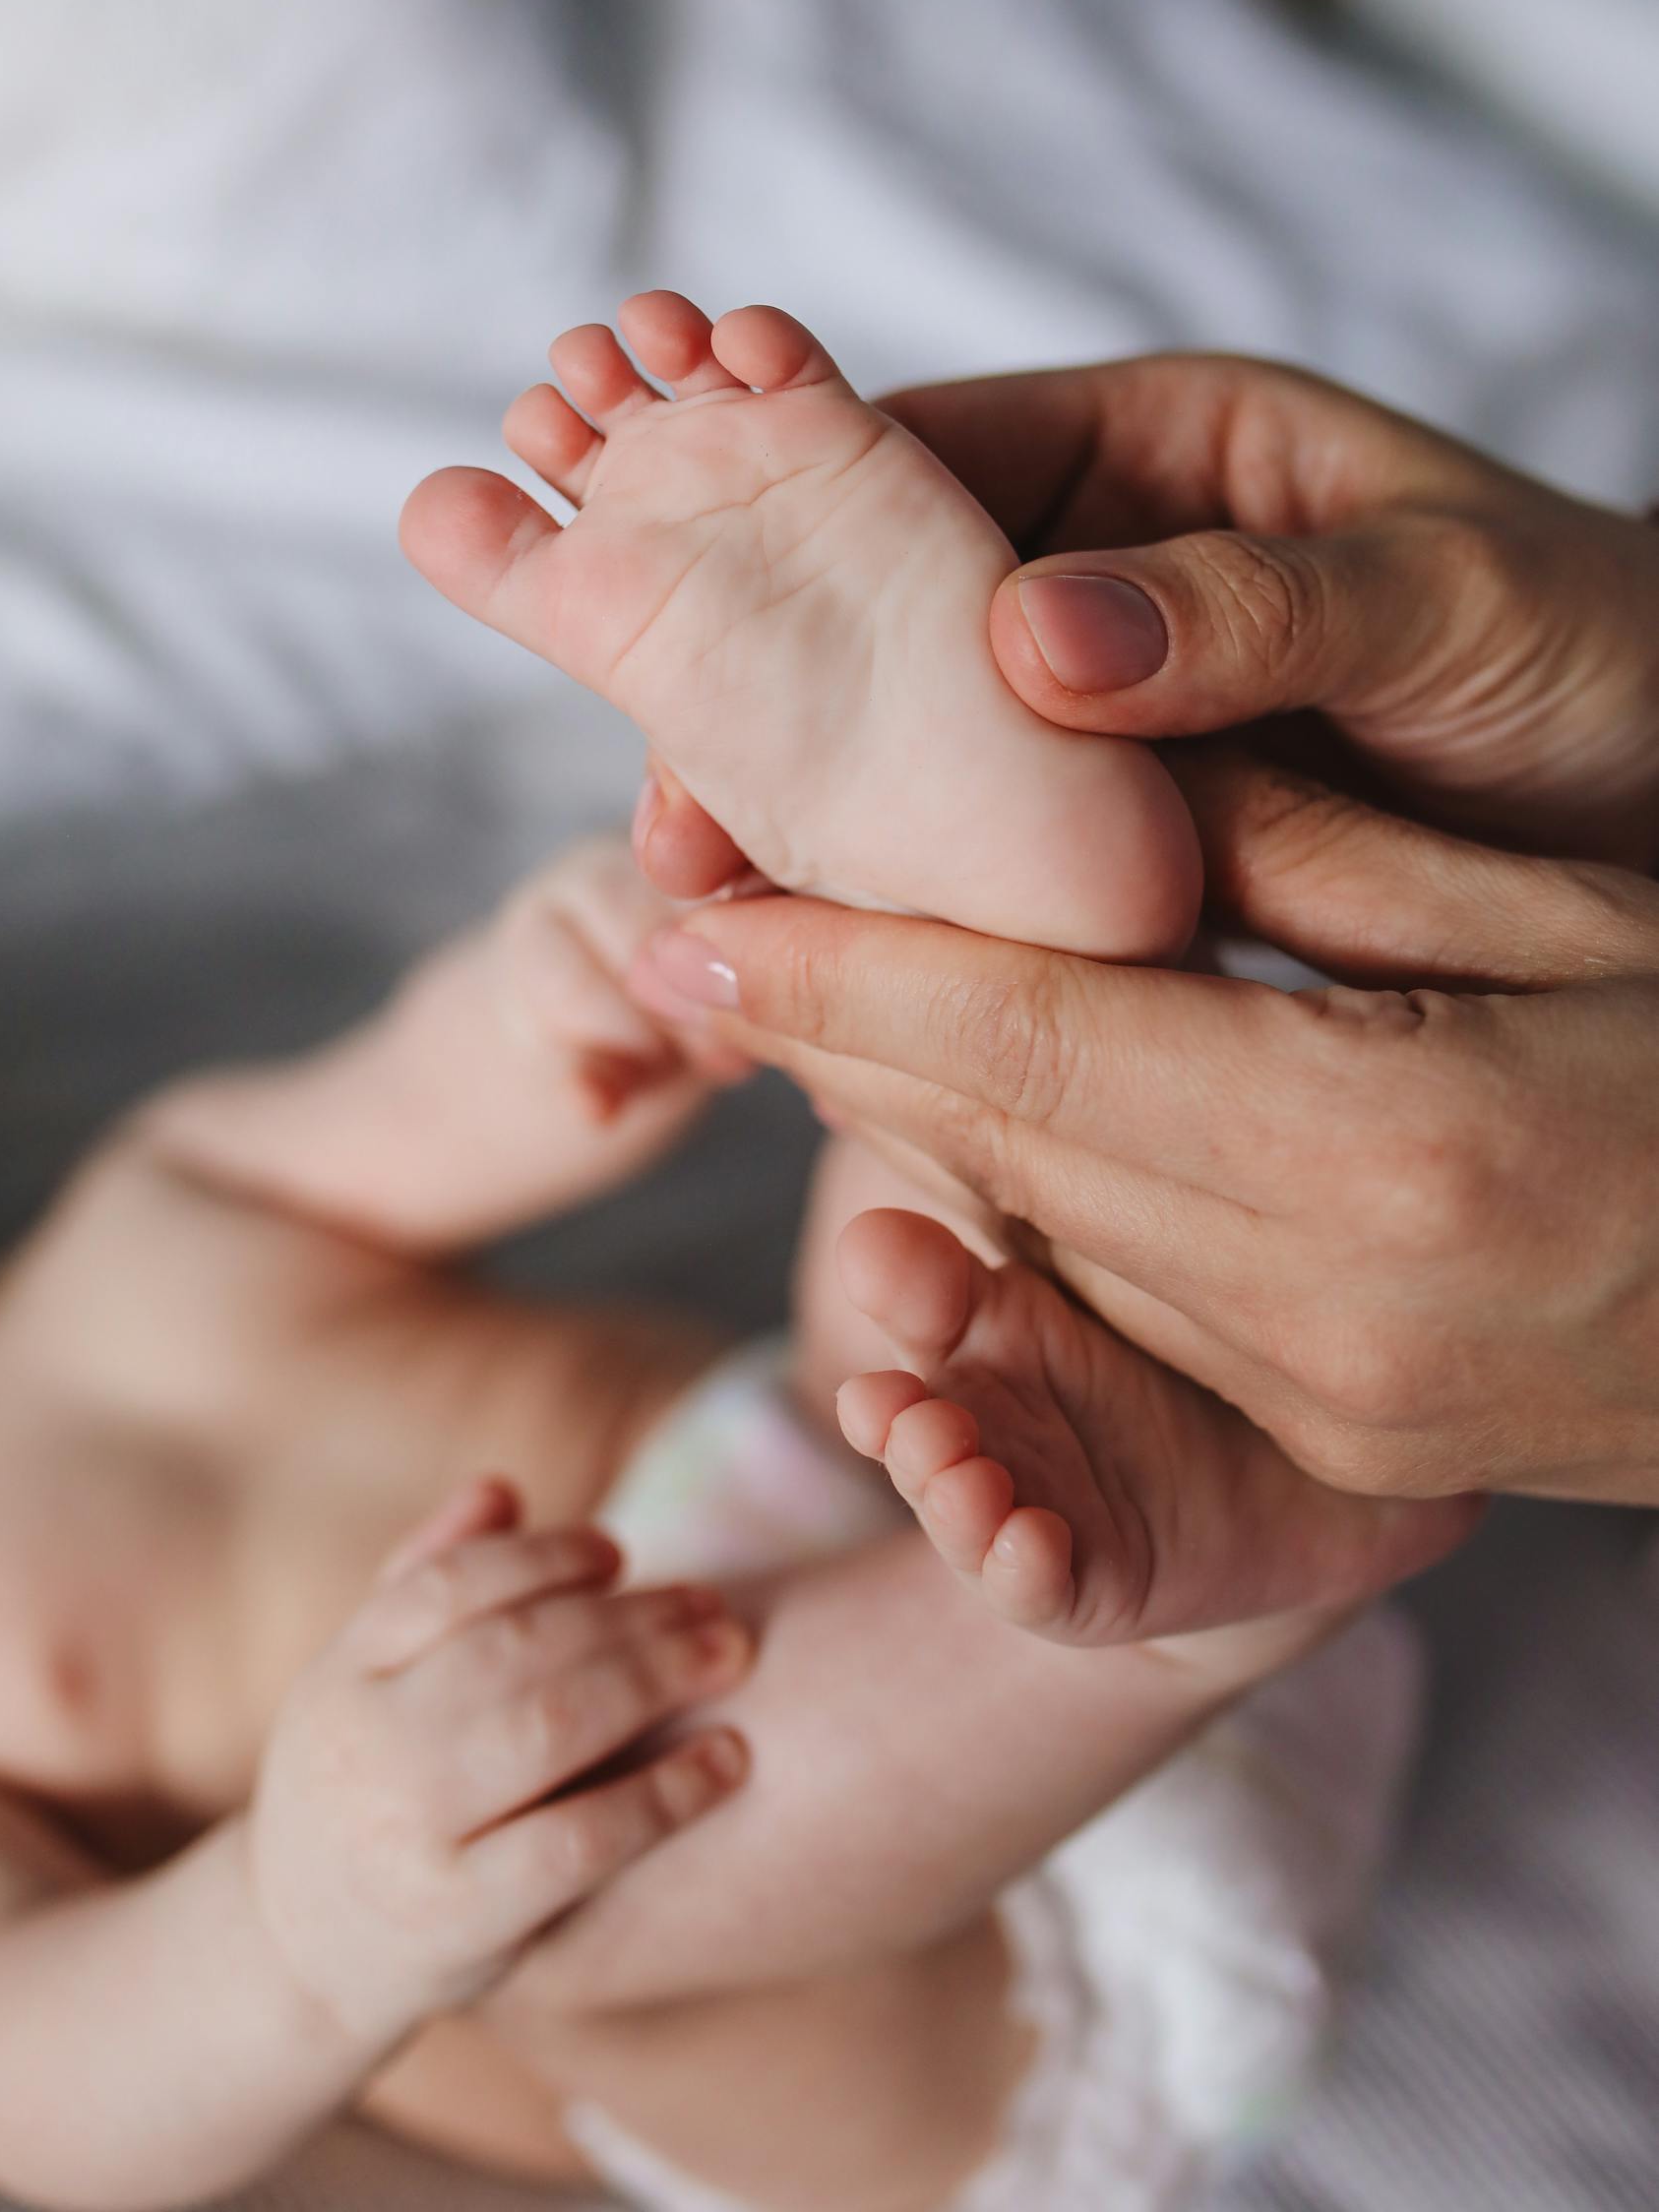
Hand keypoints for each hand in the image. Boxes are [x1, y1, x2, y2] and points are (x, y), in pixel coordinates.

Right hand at [246, 1481, 749, 2050]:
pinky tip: (728, 1761)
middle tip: (714, 1602)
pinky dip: (663, 1795)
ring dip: (655, 1679)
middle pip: (514, 1650)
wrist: (298, 1963)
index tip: (620, 1551)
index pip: (448, 1587)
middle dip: (627, 1616)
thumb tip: (501, 1488)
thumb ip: (423, 1578)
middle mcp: (366, 1747)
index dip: (544, 1557)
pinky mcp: (460, 1919)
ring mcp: (410, 1834)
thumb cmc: (361, 1790)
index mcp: (339, 1676)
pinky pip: (578, 1843)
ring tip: (731, 1654)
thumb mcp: (361, 1683)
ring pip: (549, 1728)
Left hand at [628, 769, 1658, 1505]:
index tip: (683, 915)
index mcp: (1384, 1150)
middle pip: (1004, 1147)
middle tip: (699, 926)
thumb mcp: (1552, 911)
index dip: (837, 975)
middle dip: (836, 1035)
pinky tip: (975, 1102)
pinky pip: (1130, 1298)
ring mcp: (1333, 1411)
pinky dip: (1034, 1191)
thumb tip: (1078, 786)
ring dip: (915, 1112)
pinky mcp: (1344, 1450)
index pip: (1030, 1042)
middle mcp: (1328, 1314)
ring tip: (803, 989)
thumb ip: (1307, 859)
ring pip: (1046, 1231)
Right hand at [635, 355, 1658, 894]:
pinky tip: (877, 997)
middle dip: (773, 721)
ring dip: (837, 839)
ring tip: (743, 938)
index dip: (786, 550)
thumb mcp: (1456, 600)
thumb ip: (1259, 606)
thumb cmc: (1610, 649)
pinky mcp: (1137, 844)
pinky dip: (938, 923)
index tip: (699, 669)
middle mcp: (1104, 575)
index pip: (914, 466)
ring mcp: (1112, 720)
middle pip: (880, 625)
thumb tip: (1036, 635)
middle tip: (687, 848)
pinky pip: (1004, 868)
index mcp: (1151, 453)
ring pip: (925, 763)